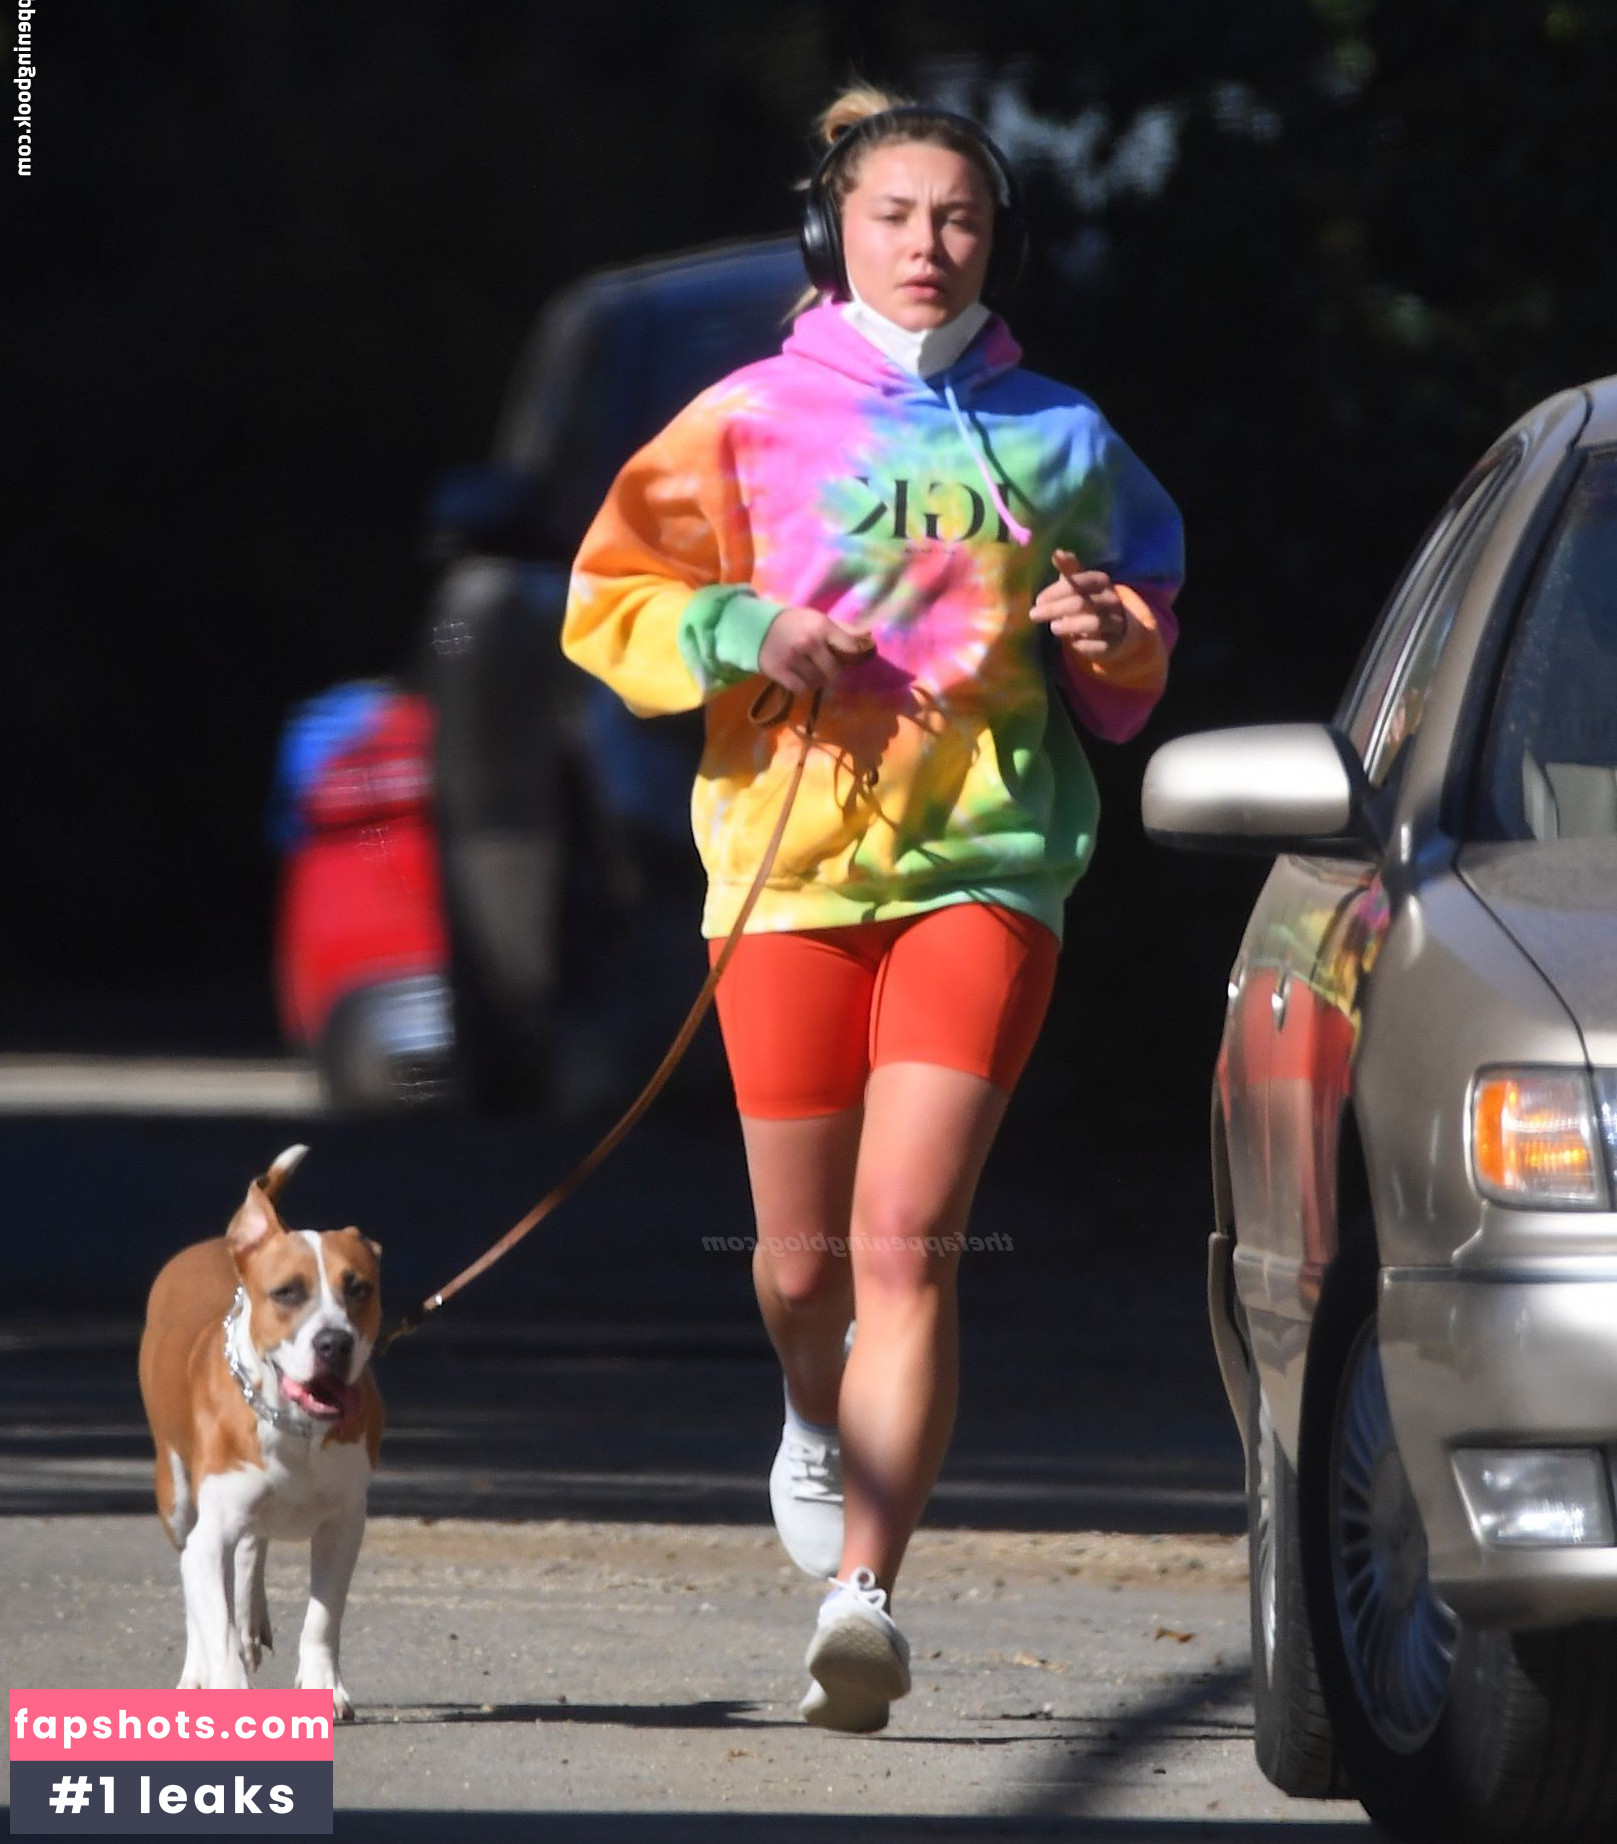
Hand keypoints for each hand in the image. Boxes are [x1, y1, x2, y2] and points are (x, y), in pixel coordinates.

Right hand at [758, 605, 874, 694]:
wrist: (756, 626)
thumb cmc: (793, 623)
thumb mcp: (818, 619)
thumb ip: (843, 629)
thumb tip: (869, 637)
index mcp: (822, 626)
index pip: (850, 646)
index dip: (854, 657)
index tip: (851, 661)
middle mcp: (809, 642)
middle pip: (835, 672)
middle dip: (834, 675)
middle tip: (829, 672)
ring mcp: (793, 658)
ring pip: (817, 682)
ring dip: (817, 681)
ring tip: (811, 672)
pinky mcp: (779, 671)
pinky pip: (801, 689)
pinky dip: (803, 687)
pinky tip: (800, 678)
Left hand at [1029, 550, 1134, 659]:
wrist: (1117, 627)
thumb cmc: (1091, 600)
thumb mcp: (1081, 583)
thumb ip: (1069, 568)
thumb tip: (1057, 552)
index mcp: (1102, 582)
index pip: (1079, 583)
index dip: (1056, 591)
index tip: (1038, 599)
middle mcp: (1111, 600)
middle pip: (1081, 603)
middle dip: (1055, 609)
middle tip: (1034, 615)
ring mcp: (1115, 622)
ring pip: (1093, 623)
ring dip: (1069, 626)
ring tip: (1053, 628)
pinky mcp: (1113, 643)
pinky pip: (1097, 645)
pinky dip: (1082, 644)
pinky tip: (1072, 642)